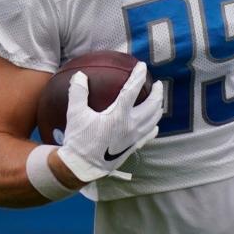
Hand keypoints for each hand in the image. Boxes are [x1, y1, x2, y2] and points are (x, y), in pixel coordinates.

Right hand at [56, 62, 162, 182]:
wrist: (82, 167)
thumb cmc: (78, 140)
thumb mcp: (75, 114)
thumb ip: (78, 92)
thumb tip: (80, 75)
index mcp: (118, 115)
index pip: (132, 90)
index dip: (139, 76)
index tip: (142, 66)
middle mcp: (131, 125)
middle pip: (152, 105)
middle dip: (157, 93)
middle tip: (158, 84)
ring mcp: (134, 138)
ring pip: (154, 120)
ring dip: (158, 107)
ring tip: (157, 100)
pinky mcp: (133, 147)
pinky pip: (149, 135)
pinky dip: (154, 126)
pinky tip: (154, 124)